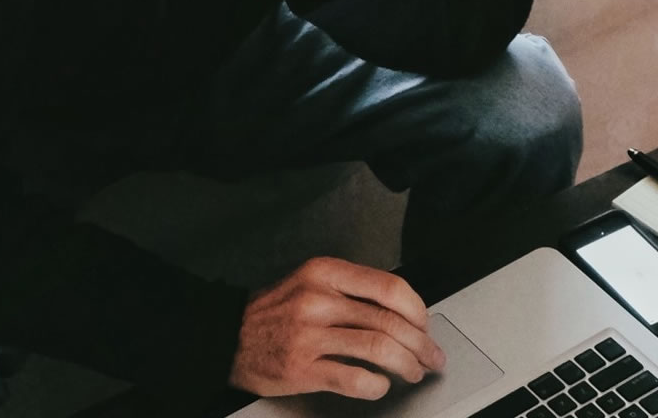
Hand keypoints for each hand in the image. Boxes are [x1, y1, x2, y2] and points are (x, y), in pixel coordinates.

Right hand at [228, 256, 446, 399]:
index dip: (417, 309)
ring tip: (412, 372)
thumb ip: (351, 291)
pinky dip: (376, 385)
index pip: (388, 286)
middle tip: (431, 356)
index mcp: (324, 272)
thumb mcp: (310, 283)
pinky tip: (380, 385)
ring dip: (406, 365)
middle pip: (389, 320)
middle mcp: (318, 299)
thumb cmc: (273, 312)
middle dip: (421, 343)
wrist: (226, 335)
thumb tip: (402, 312)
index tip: (426, 325)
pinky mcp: (302, 368)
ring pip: (378, 347)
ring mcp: (309, 334)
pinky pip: (354, 378)